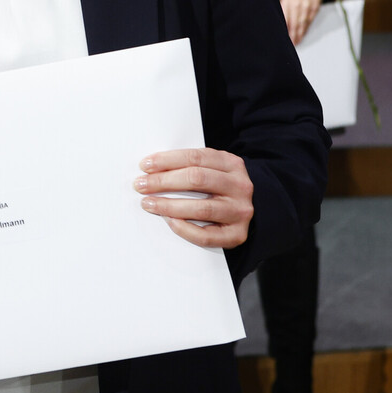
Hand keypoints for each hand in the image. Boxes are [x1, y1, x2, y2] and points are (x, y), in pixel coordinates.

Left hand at [134, 148, 253, 248]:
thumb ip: (189, 166)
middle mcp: (239, 186)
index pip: (195, 157)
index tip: (144, 166)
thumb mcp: (212, 168)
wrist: (251, 210)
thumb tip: (151, 169)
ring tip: (148, 203)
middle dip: (163, 181)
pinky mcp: (237, 234)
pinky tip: (169, 221)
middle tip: (140, 185)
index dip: (167, 160)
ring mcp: (240, 211)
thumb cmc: (219, 187)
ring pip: (202, 208)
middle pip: (197, 179)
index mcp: (231, 163)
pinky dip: (184, 229)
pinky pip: (206, 235)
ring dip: (169, 206)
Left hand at [280, 0, 322, 44]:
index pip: (285, 19)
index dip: (285, 30)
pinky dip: (305, 29)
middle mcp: (296, 4)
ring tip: (296, 41)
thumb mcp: (286, 0)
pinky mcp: (315, 8)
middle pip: (294, 23)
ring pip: (302, 24)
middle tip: (291, 43)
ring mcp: (307, 6)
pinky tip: (302, 35)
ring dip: (299, 34)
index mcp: (287, 1)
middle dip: (292, 35)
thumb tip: (282, 25)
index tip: (284, 37)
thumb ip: (283, 11)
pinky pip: (309, 21)